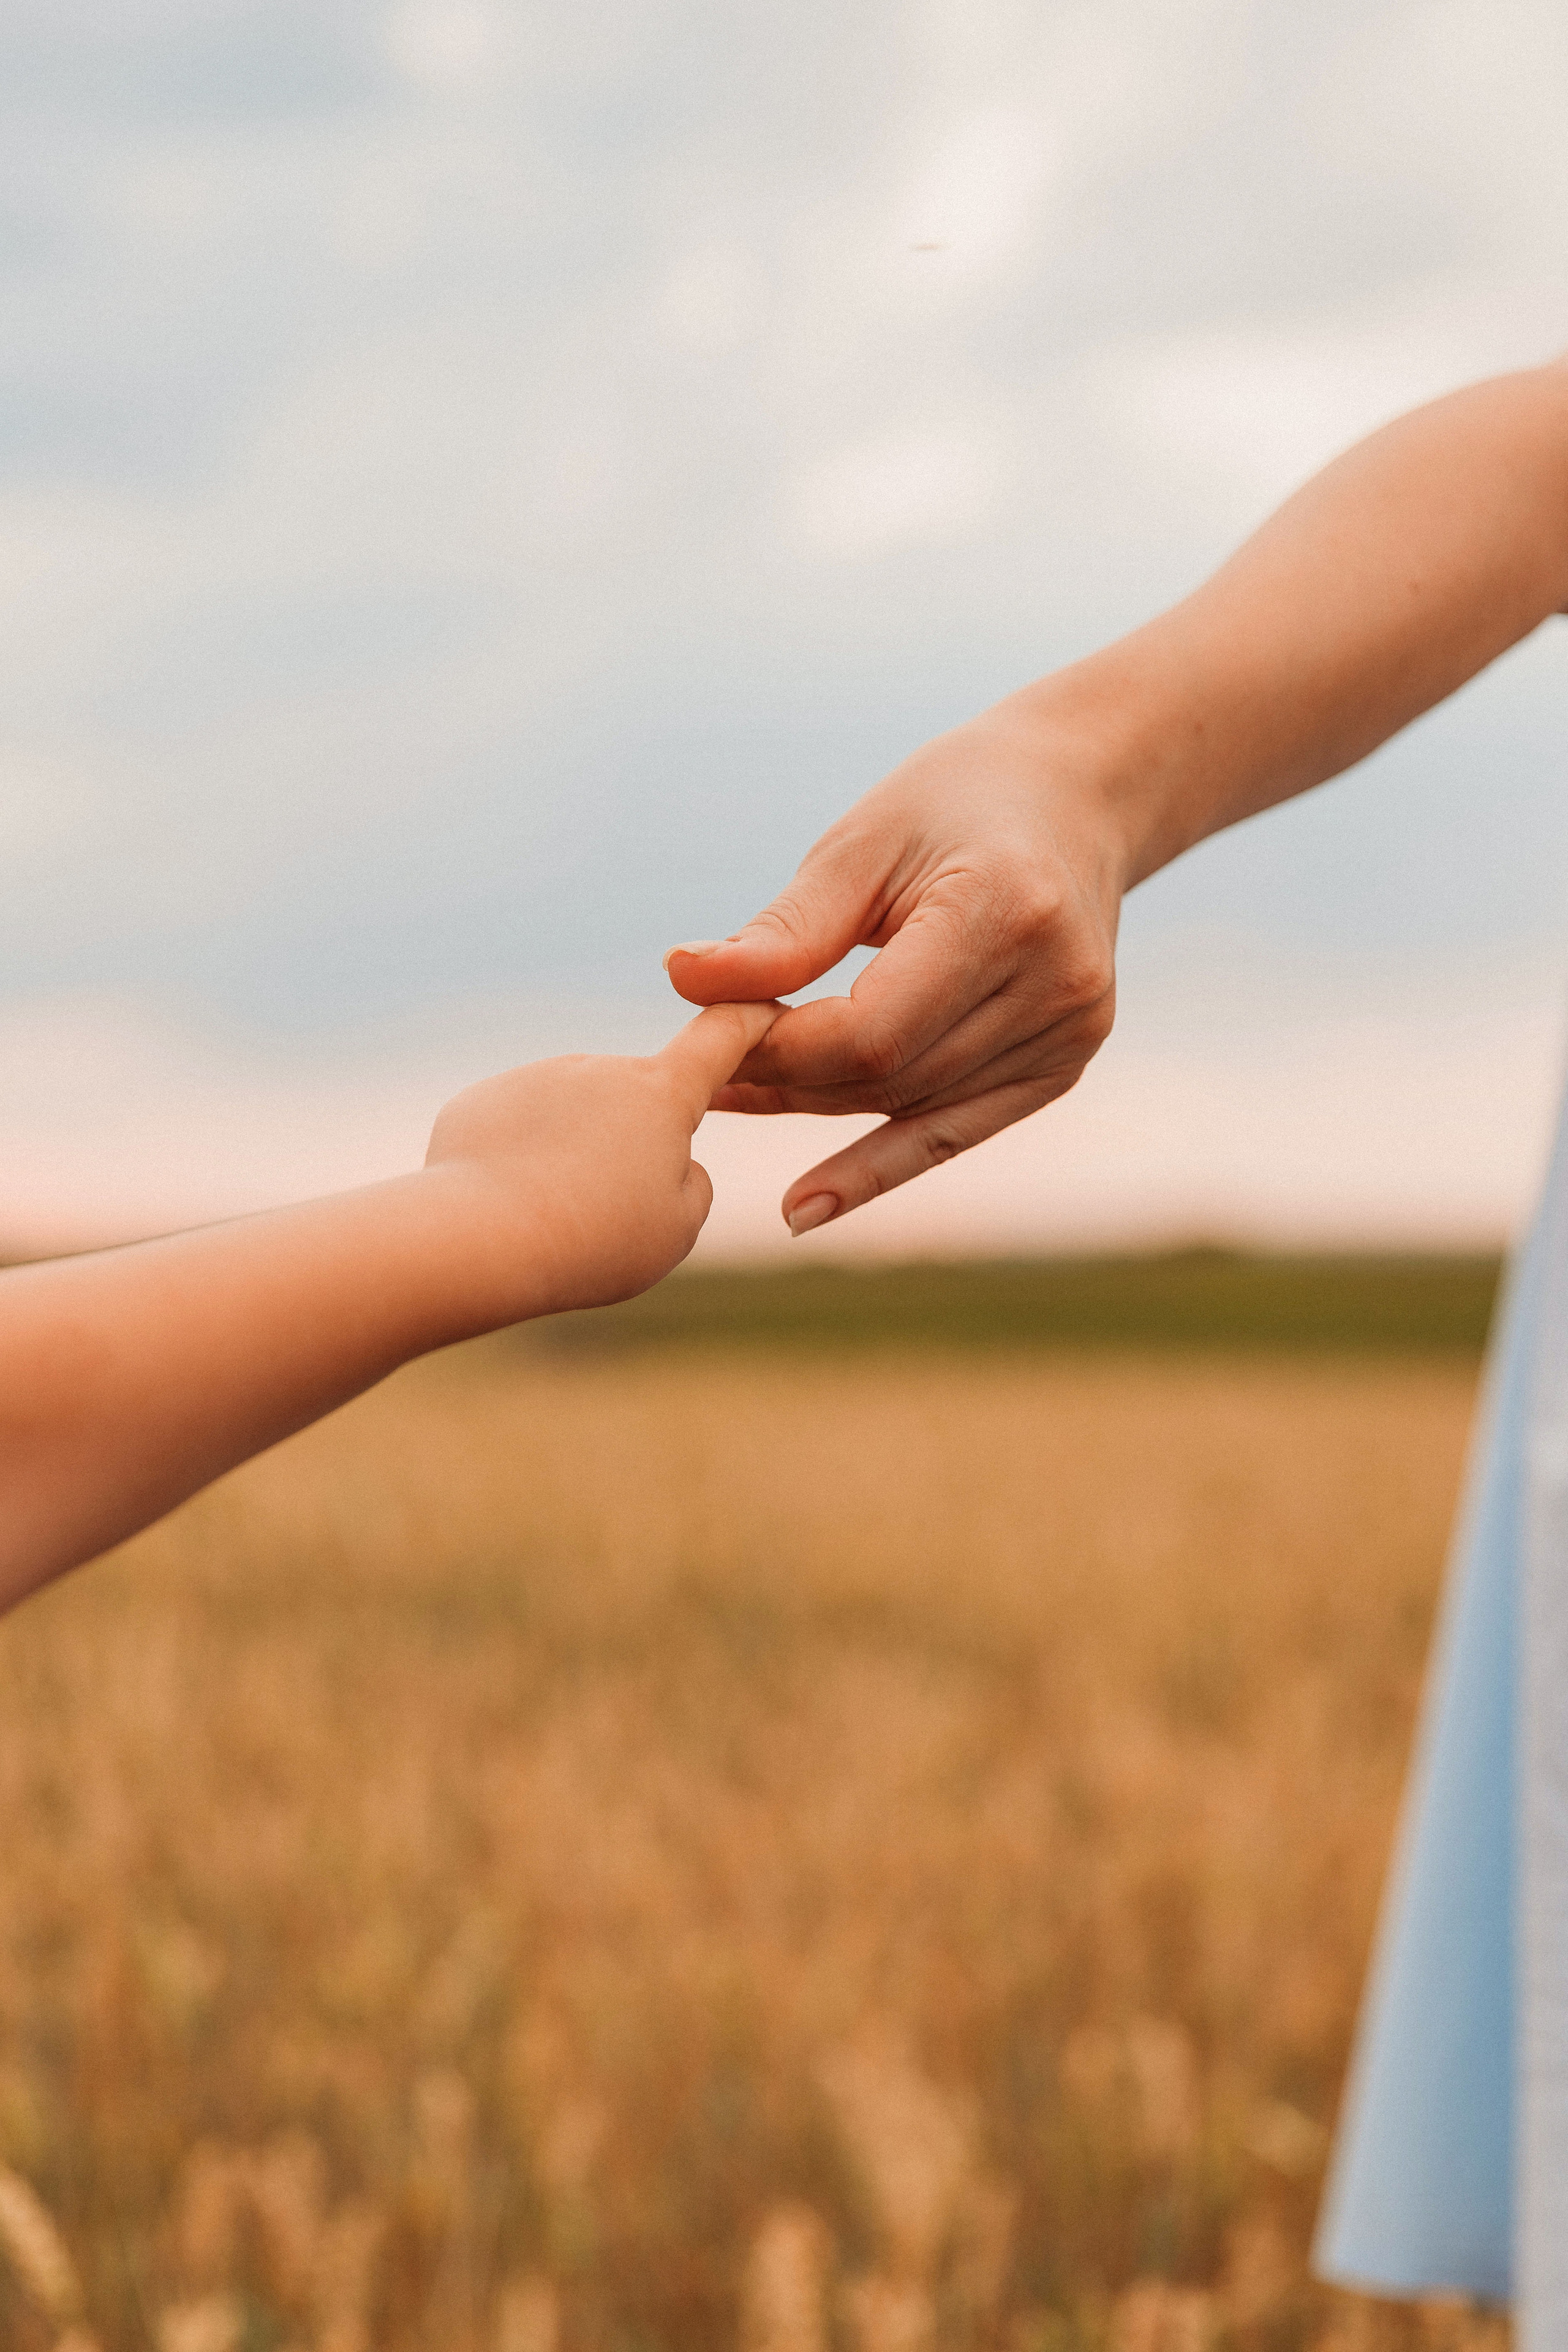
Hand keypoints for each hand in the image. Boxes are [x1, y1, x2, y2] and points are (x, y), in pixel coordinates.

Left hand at [425, 999, 780, 1317]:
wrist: (481, 1238)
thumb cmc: (596, 1238)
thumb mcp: (678, 1225)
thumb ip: (692, 1182)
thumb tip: (668, 1160)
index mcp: (661, 1093)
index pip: (720, 1036)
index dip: (748, 1019)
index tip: (762, 1004)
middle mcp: (599, 1068)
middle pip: (635, 1101)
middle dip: (633, 1143)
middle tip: (613, 1212)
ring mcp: (537, 1078)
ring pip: (572, 1120)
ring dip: (573, 1157)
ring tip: (556, 1216)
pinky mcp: (483, 1100)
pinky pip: (518, 1131)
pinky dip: (520, 1163)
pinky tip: (508, 1204)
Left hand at [663, 699, 1125, 1232]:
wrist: (1075, 799)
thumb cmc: (953, 803)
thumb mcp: (864, 843)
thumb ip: (786, 930)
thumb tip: (685, 982)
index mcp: (1009, 912)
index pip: (872, 1028)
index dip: (781, 1048)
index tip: (708, 1030)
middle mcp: (1056, 984)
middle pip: (892, 1074)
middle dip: (788, 1078)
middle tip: (702, 1067)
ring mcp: (1072, 1034)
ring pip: (914, 1107)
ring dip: (817, 1111)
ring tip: (733, 1096)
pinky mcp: (1065, 1065)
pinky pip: (955, 1132)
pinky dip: (879, 1164)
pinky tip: (807, 1206)